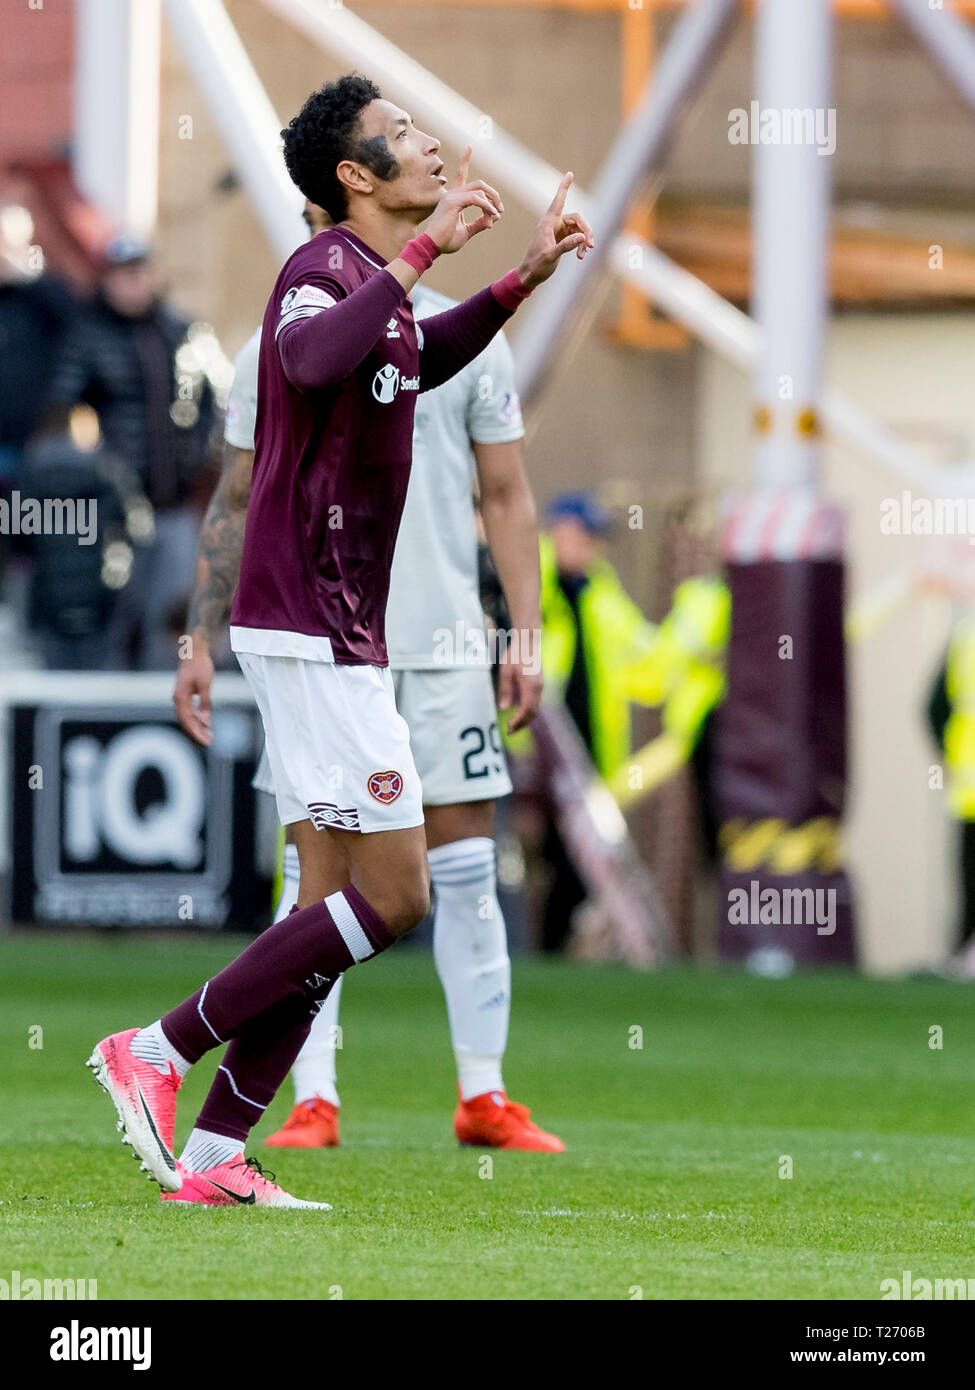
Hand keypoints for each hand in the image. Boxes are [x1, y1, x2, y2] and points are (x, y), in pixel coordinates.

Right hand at [174, 634, 214, 745]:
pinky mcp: (186, 693)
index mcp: (180, 697)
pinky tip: (206, 722)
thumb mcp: (206, 684)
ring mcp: (181, 696)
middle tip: (209, 742)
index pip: (187, 720)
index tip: (205, 741)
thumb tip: (206, 718)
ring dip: (198, 726)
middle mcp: (178, 699)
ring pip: (188, 716)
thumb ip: (205, 702)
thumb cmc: (199, 665)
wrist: (194, 650)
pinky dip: (198, 717)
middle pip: (186, 721)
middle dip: (197, 732)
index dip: (196, 732)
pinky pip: (190, 710)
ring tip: (209, 734)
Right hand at [424, 145, 503, 253]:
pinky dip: (487, 207)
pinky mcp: (453, 202)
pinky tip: (491, 216)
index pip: (461, 174)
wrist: (432, 247)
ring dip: (492, 203)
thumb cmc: (445, 241)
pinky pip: (477, 199)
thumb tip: (492, 219)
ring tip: (495, 216)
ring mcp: (452, 196)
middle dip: (493, 194)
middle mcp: (452, 194)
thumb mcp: (466, 232)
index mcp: (454, 198)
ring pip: (480, 190)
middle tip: (500, 209)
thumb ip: (478, 223)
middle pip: (478, 184)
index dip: (464, 159)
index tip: (469, 146)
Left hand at [498, 650, 542, 732]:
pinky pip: (536, 703)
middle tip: (510, 731)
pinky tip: (518, 714)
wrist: (529, 642)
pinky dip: (528, 712)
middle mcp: (538, 688)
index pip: (526, 709)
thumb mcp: (506, 671)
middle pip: (532, 713)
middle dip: (522, 724)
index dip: (518, 721)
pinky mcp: (540, 685)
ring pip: (535, 709)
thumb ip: (505, 690)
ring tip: (513, 725)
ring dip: (525, 719)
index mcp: (530, 685)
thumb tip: (504, 708)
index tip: (509, 728)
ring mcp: (541, 687)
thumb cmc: (515, 654)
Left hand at [516, 172, 593, 288]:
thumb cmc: (536, 266)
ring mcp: (558, 231)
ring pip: (578, 229)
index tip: (570, 174)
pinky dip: (580, 245)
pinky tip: (581, 256)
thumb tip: (582, 237)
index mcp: (548, 223)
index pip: (558, 201)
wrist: (529, 276)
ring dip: (584, 240)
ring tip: (583, 255)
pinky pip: (576, 237)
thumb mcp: (551, 256)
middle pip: (577, 219)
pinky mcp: (561, 239)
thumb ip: (566, 246)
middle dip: (586, 231)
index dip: (564, 187)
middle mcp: (553, 224)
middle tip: (590, 246)